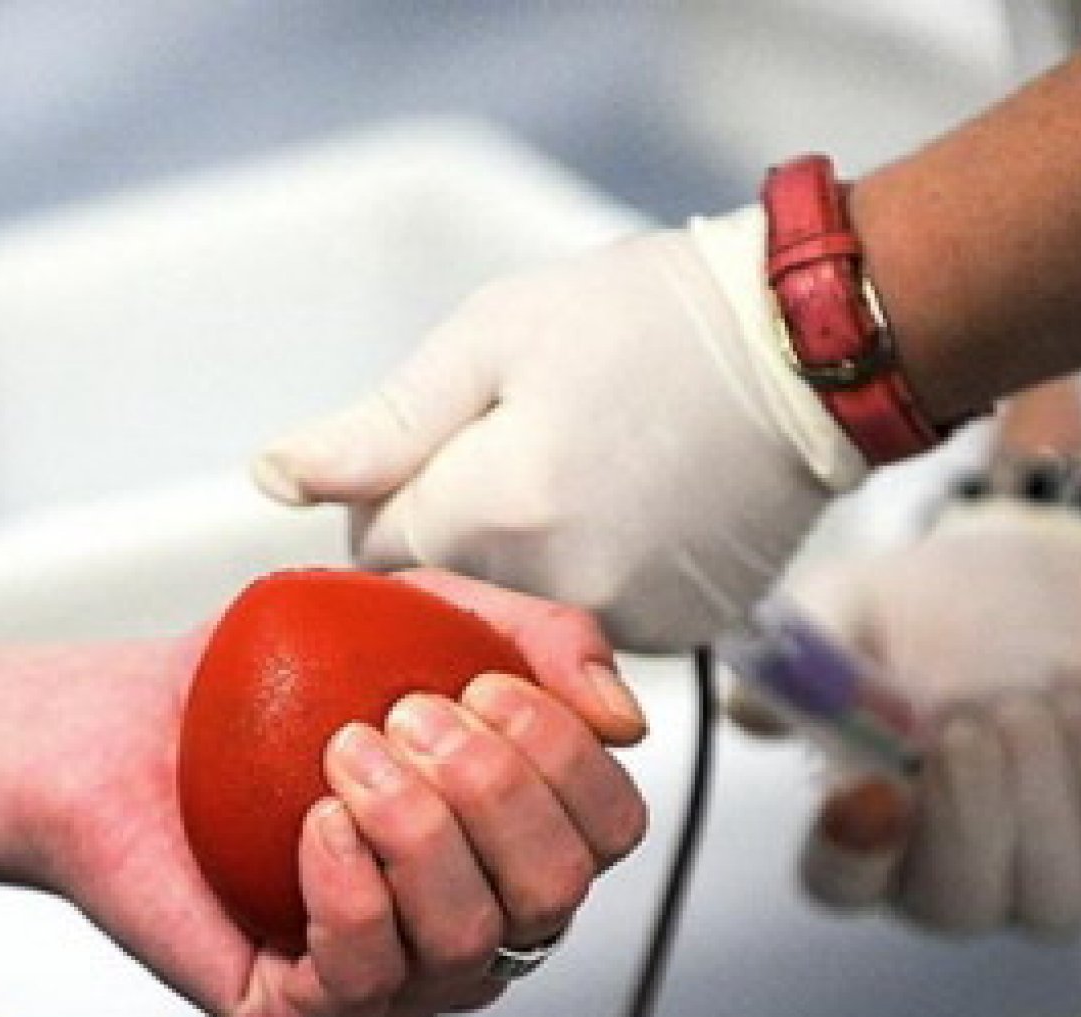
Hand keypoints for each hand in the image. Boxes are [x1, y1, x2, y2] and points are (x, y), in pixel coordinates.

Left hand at [16, 571, 648, 1016]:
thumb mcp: (416, 614)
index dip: (565, 756)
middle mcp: (467, 934)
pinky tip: (313, 825)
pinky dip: (349, 895)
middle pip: (553, 893)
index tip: (477, 684)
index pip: (607, 830)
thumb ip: (534, 636)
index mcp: (507, 850)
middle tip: (397, 716)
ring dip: (414, 829)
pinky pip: (362, 989)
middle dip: (489, 787)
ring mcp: (390, 994)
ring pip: (468, 946)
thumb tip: (625, 719)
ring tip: (340, 754)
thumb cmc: (263, 686)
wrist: (118, 731)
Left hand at [249, 207, 864, 651]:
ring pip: (519, 608)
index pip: (374, 550)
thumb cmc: (648, 318)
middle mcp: (557, 588)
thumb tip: (272, 480)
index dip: (402, 491)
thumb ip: (376, 426)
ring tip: (601, 466)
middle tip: (537, 439)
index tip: (458, 440)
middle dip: (463, 525)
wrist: (808, 341)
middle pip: (446, 587)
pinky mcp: (678, 634)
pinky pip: (590, 617)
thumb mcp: (491, 338)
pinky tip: (642, 507)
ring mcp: (626, 621)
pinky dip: (596, 574)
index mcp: (495, 511)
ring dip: (530, 555)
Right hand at [756, 495, 1080, 937]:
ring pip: (1051, 899)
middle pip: (954, 908)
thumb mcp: (838, 611)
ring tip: (1022, 704)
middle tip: (960, 729)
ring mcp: (1044, 859)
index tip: (861, 788)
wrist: (1026, 574)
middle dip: (961, 825)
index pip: (843, 885)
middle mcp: (951, 867)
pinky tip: (1080, 698)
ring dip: (1036, 805)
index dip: (850, 855)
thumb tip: (752, 711)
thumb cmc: (913, 608)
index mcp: (864, 833)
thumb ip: (796, 658)